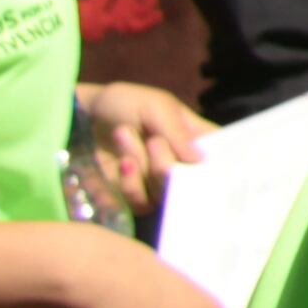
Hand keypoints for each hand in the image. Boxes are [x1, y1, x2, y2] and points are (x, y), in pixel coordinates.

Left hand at [72, 82, 212, 228]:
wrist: (82, 119)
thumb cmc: (125, 104)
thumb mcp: (155, 106)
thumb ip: (177, 132)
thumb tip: (201, 160)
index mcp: (196, 139)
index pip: (222, 156)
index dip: (225, 166)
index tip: (215, 167)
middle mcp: (182, 164)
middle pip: (192, 181)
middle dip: (168, 162)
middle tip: (153, 140)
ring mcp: (158, 182)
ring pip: (165, 193)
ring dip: (143, 167)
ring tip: (125, 137)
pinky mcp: (135, 196)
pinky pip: (142, 203)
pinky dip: (130, 184)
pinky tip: (120, 162)